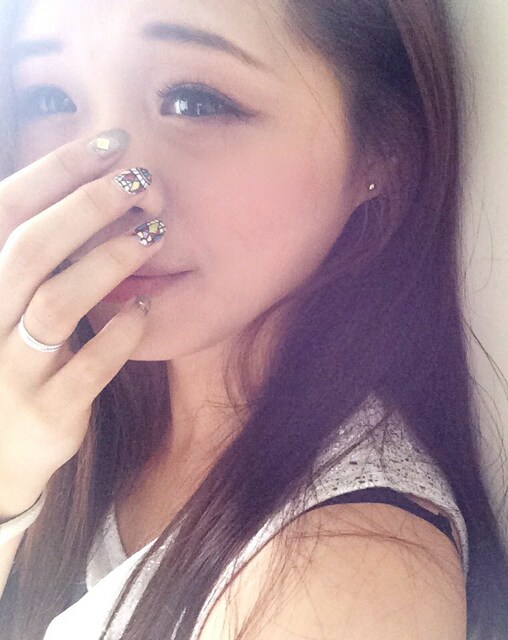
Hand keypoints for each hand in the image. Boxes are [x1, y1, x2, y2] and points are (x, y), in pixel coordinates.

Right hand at [0, 130, 165, 515]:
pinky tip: (145, 306)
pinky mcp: (48, 412)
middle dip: (88, 206)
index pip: (5, 210)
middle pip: (30, 249)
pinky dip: (122, 331)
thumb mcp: (7, 302)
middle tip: (139, 180)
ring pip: (57, 304)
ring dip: (109, 261)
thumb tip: (79, 185)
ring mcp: (9, 371)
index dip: (56, 170)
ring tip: (152, 233)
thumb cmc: (9, 359)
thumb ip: (30, 253)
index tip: (109, 142)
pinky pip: (89, 367)